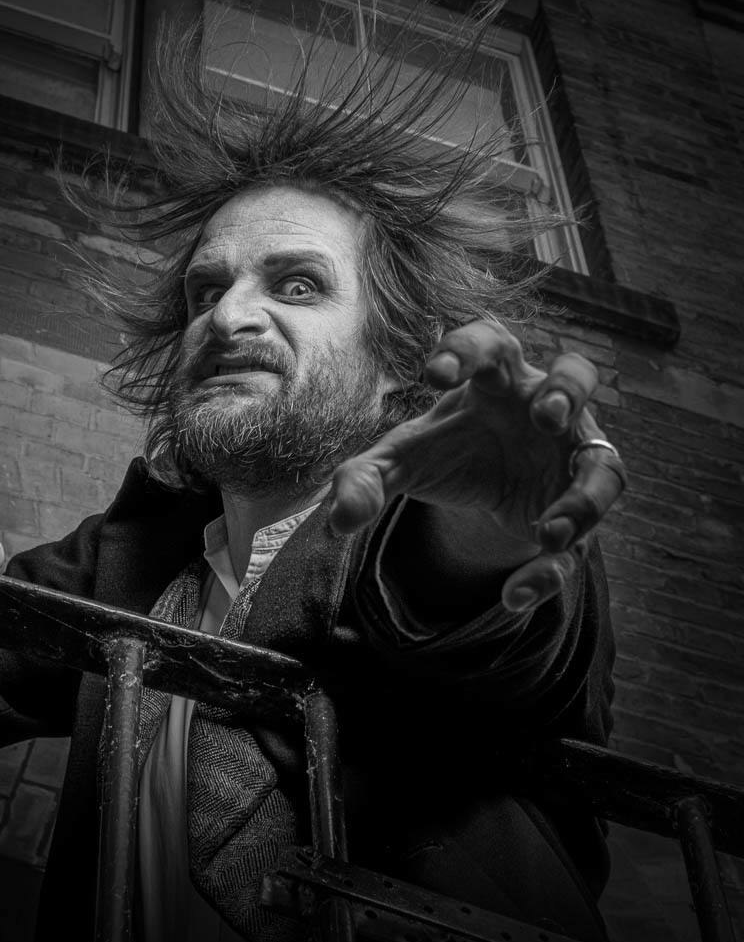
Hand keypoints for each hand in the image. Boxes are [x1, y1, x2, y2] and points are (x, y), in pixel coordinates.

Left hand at [328, 321, 625, 611]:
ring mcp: (570, 458)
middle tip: (543, 416)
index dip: (466, 348)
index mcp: (494, 380)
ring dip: (586, 496)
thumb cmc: (445, 452)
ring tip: (546, 532)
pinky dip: (548, 572)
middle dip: (567, 392)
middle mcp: (543, 408)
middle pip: (577, 377)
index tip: (432, 374)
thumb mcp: (397, 463)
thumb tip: (337, 519)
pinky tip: (513, 596)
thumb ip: (363, 481)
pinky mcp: (575, 509)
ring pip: (603, 465)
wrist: (481, 489)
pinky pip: (579, 540)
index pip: (490, 344)